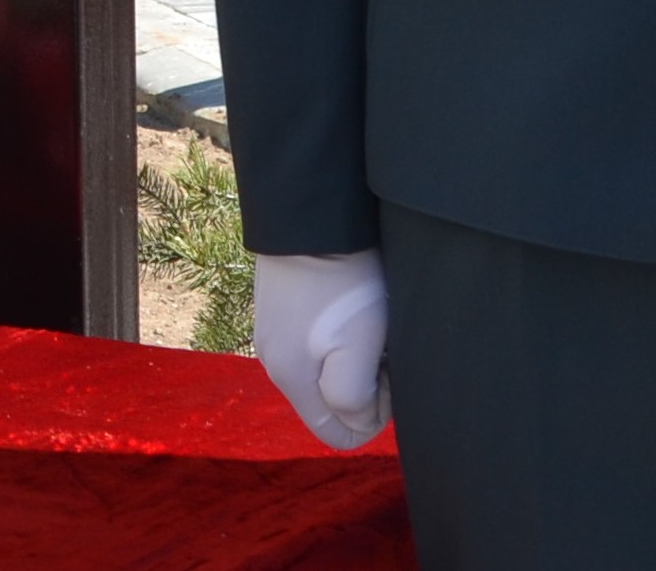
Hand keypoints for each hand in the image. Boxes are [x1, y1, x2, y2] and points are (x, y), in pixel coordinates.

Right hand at [253, 249, 392, 449]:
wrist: (311, 220)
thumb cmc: (342, 288)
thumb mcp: (357, 352)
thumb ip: (355, 400)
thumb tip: (357, 419)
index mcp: (290, 381)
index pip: (335, 437)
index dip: (371, 420)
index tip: (384, 378)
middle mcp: (273, 364)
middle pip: (327, 405)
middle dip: (362, 390)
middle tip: (380, 351)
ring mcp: (271, 334)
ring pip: (321, 375)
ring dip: (350, 364)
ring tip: (368, 328)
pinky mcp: (277, 310)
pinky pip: (311, 347)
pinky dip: (335, 341)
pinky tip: (349, 310)